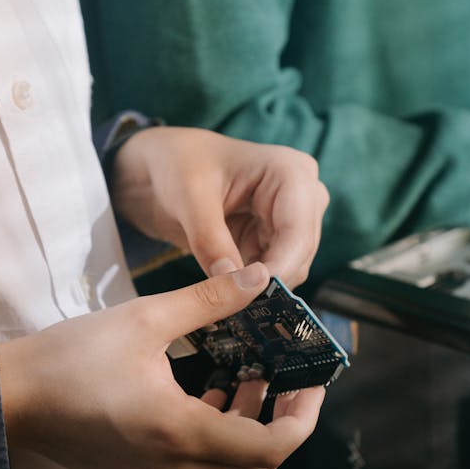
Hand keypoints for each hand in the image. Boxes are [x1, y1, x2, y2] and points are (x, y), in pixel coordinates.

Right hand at [0, 264, 324, 468]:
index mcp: (182, 433)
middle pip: (255, 464)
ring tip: (249, 376)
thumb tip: (262, 278)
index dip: (302, 418)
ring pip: (225, 466)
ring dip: (247, 426)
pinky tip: (206, 392)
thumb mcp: (145, 318)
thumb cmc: (71, 357)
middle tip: (288, 380)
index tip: (311, 384)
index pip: (271, 447)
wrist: (8, 399)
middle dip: (281, 422)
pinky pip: (194, 466)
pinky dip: (214, 434)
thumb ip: (210, 299)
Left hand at [110, 126, 328, 288]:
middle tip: (227, 303)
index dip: (276, 269)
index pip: (297, 232)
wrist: (166, 166)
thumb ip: (210, 240)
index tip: (246, 296)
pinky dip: (250, 285)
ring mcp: (293, 219)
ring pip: (289, 269)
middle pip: (298, 255)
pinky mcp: (277, 240)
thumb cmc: (180, 165)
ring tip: (221, 297)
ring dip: (257, 286)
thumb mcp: (189, 198)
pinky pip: (273, 273)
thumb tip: (231, 285)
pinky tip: (225, 290)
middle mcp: (303, 195)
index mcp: (291, 172)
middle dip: (265, 280)